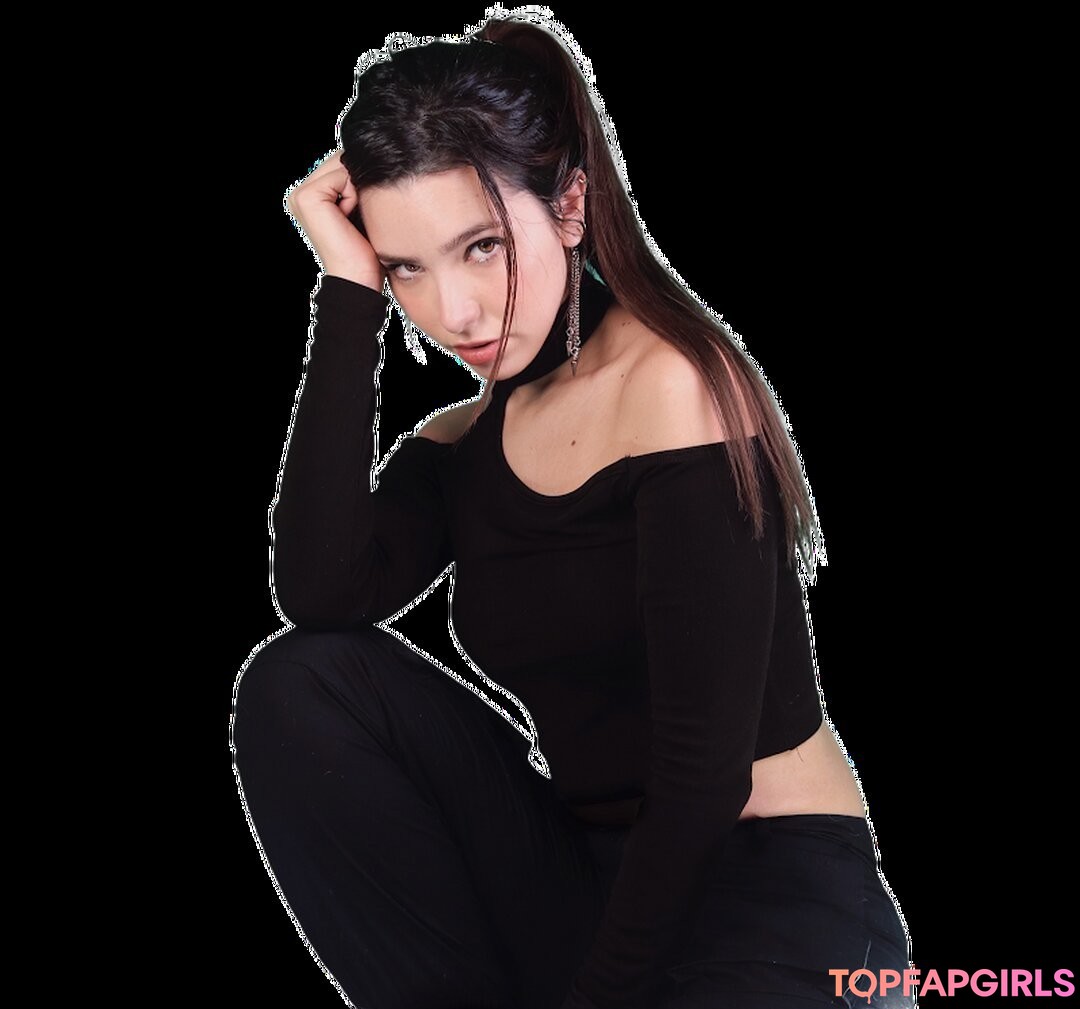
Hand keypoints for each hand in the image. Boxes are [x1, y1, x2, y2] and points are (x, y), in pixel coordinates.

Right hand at [286, 150, 383, 290]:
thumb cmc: (367, 251)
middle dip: (361, 182)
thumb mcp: (363, 209)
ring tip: (354, 218)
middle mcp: (302, 191)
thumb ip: (358, 181)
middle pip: (344, 160)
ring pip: (344, 166)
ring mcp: (301, 194)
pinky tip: (348, 218)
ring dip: (358, 190)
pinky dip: (354, 196)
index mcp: (313, 194)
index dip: (363, 180)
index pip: (345, 162)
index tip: (365, 211)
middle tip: (359, 217)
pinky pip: (342, 177)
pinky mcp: (307, 197)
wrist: (359, 280)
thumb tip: (371, 153)